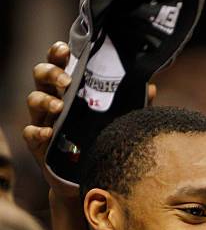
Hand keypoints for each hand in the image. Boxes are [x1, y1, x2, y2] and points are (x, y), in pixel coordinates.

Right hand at [24, 41, 157, 196]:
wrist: (90, 180)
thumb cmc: (103, 141)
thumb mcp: (120, 121)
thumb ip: (133, 105)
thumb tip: (151, 88)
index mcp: (72, 90)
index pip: (61, 64)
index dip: (58, 53)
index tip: (65, 49)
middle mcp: (54, 101)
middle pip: (41, 75)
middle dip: (50, 72)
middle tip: (66, 81)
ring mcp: (44, 121)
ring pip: (33, 100)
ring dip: (44, 100)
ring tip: (59, 106)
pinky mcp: (39, 144)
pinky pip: (30, 133)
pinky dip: (36, 131)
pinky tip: (48, 132)